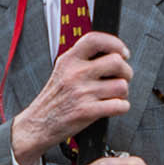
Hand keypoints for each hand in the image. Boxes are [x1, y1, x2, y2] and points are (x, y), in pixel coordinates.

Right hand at [10, 31, 131, 164]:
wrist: (37, 125)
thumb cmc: (53, 100)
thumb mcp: (61, 71)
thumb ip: (82, 61)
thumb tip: (112, 54)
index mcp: (68, 60)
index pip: (95, 40)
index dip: (115, 44)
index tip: (123, 52)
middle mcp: (75, 73)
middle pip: (117, 62)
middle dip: (126, 71)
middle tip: (122, 78)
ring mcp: (81, 92)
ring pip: (122, 86)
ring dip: (123, 93)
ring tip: (113, 96)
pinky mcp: (87, 111)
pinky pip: (120, 105)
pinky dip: (121, 107)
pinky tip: (112, 107)